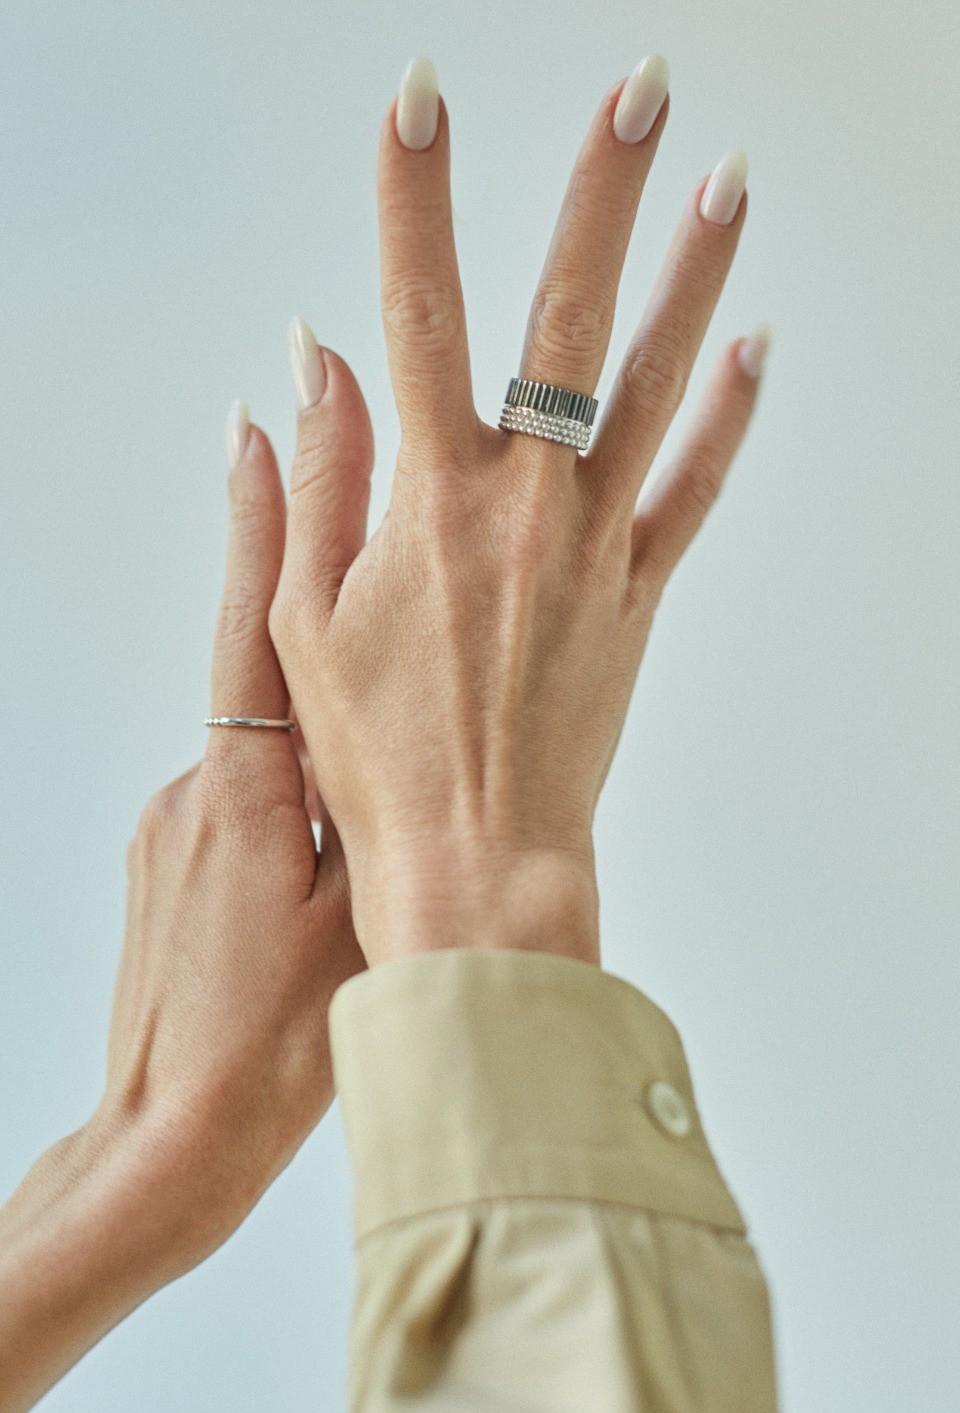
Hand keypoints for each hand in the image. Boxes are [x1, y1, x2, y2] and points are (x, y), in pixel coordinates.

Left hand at [0, 418, 363, 1412]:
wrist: (166, 1140)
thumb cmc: (279, 1050)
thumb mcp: (362, 925)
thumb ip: (375, 822)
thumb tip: (392, 751)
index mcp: (249, 796)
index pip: (262, 632)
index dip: (268, 524)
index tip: (268, 424)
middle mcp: (197, 790)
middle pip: (256, 652)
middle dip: (281, 543)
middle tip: (295, 421)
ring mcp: (173, 822)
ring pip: (253, 719)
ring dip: (296, 663)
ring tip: (351, 603)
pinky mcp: (169, 857)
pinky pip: (235, 774)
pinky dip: (279, 748)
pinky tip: (317, 779)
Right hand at [270, 59, 766, 967]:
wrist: (480, 860)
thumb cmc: (377, 754)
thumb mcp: (303, 620)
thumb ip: (315, 481)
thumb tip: (310, 362)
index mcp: (428, 501)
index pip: (417, 311)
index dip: (413, 195)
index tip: (419, 100)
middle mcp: (523, 503)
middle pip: (566, 317)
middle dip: (601, 189)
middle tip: (641, 88)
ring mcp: (595, 545)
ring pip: (653, 387)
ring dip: (691, 278)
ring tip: (726, 183)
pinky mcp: (639, 594)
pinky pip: (693, 489)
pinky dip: (725, 417)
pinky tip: (753, 346)